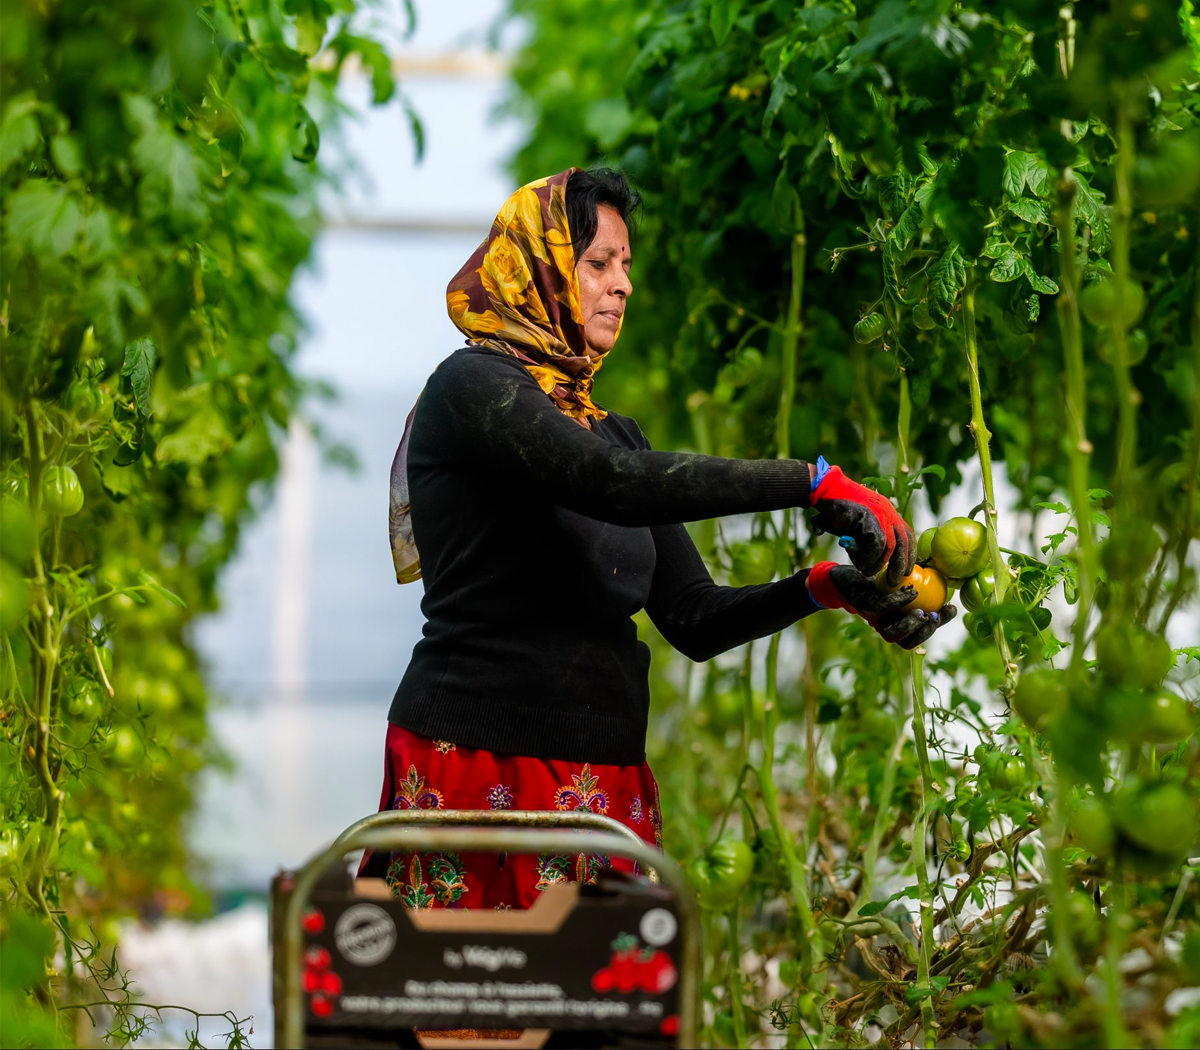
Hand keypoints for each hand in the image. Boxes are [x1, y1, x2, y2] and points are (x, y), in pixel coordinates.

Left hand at [806, 562, 957, 650]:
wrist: (844, 574)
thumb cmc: (876, 576)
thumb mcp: (902, 578)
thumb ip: (923, 581)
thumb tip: (950, 576)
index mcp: (898, 621)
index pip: (920, 632)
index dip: (937, 625)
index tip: (950, 608)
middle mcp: (886, 624)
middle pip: (907, 642)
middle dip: (925, 632)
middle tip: (935, 616)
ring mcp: (873, 619)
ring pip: (891, 635)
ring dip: (910, 626)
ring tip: (923, 613)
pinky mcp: (862, 606)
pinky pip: (881, 608)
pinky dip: (897, 602)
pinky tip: (911, 592)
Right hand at [808, 459, 915, 585]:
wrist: (825, 490)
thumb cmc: (836, 508)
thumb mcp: (856, 525)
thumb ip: (865, 538)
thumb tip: (871, 560)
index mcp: (888, 512)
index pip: (907, 535)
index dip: (908, 555)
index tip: (905, 570)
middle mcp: (889, 512)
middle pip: (904, 543)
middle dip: (900, 565)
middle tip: (893, 581)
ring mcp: (881, 514)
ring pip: (890, 547)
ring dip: (878, 564)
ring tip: (866, 571)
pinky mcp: (869, 518)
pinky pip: (876, 545)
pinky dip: (868, 557)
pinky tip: (859, 562)